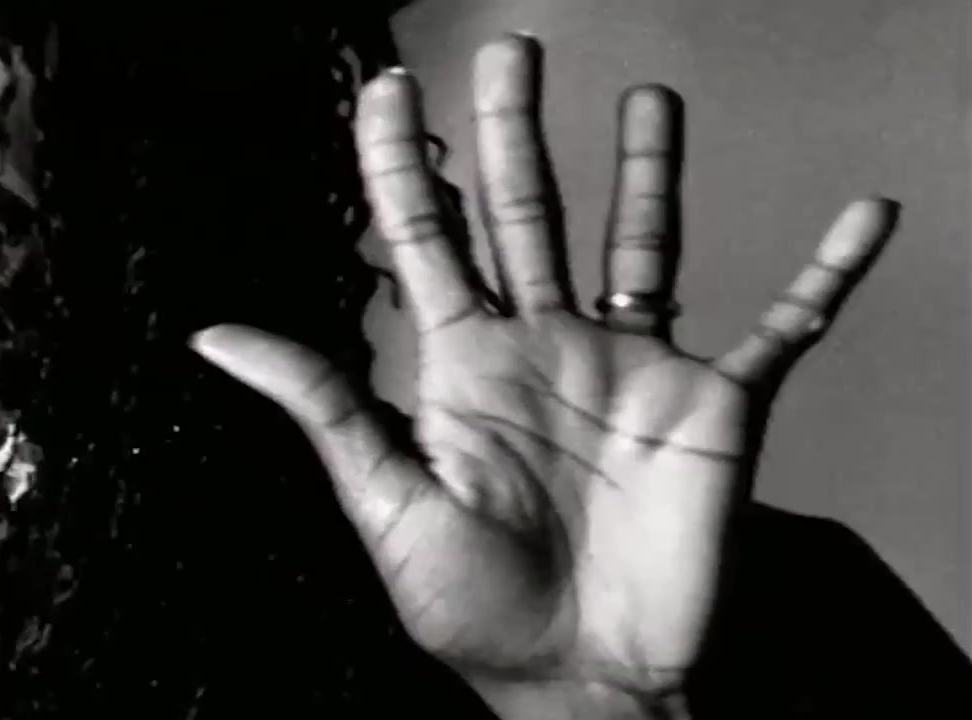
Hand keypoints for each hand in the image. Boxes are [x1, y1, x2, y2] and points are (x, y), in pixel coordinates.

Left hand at [192, 35, 897, 717]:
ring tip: (647, 100)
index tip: (387, 88)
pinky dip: (826, 273)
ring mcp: (632, 369)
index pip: (425, 236)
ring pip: (641, 243)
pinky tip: (863, 218)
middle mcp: (545, 348)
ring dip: (647, 172)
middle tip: (512, 51)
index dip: (402, 160)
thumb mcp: (385, 500)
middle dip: (513, 131)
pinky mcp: (715, 406)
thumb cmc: (474, 607)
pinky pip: (784, 324)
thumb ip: (322, 403)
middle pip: (525, 212)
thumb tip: (214, 337)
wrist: (578, 679)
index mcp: (463, 365)